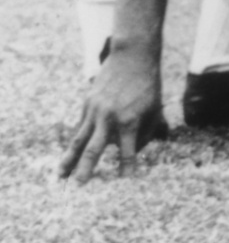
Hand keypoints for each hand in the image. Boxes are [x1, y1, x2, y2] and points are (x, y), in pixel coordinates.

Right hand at [60, 47, 167, 183]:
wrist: (133, 57)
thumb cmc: (148, 86)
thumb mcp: (154, 109)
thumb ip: (145, 133)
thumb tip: (132, 152)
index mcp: (130, 121)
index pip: (128, 152)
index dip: (126, 169)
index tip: (124, 184)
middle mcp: (110, 118)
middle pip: (95, 149)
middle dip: (86, 169)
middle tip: (79, 186)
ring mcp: (95, 111)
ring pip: (79, 140)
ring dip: (69, 159)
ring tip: (61, 176)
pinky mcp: (87, 104)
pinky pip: (81, 127)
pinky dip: (76, 141)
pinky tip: (69, 156)